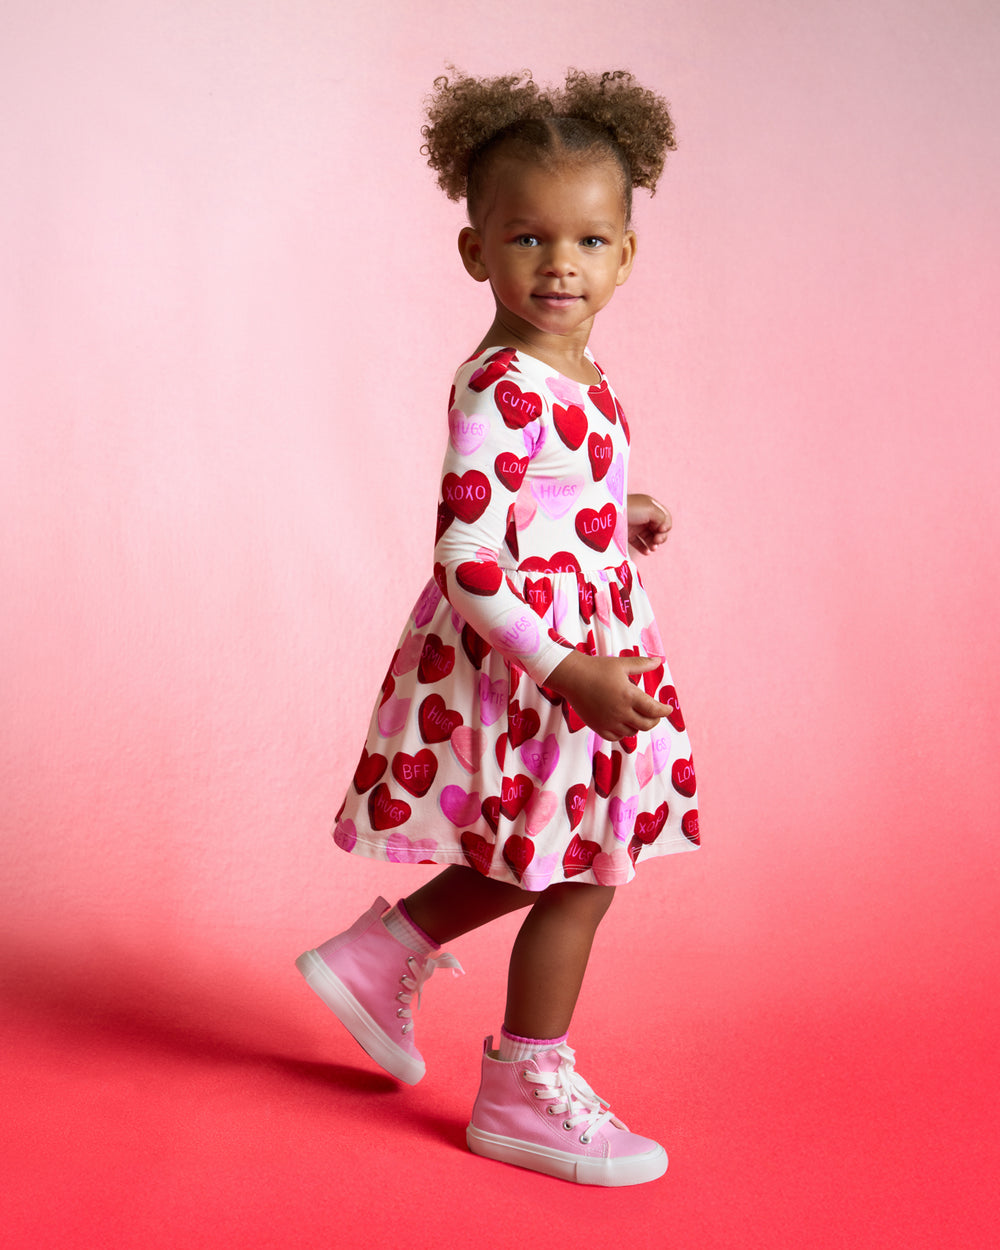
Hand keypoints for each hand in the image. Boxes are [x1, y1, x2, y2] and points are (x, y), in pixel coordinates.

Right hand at [545, 650, 670, 741]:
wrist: (572, 677)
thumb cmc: (597, 668)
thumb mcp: (621, 664)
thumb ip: (642, 664)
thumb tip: (659, 661)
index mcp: (629, 696)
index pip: (654, 710)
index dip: (664, 711)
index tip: (668, 709)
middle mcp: (620, 712)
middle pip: (646, 725)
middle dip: (654, 720)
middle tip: (655, 714)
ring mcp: (609, 722)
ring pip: (632, 732)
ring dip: (638, 726)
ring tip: (637, 716)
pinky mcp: (598, 727)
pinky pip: (616, 737)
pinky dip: (623, 732)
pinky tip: (623, 723)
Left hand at [627, 494, 671, 555]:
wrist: (610, 514)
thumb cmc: (631, 509)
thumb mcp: (651, 509)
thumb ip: (663, 518)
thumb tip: (664, 529)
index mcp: (651, 507)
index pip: (665, 518)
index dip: (666, 525)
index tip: (661, 529)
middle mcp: (645, 516)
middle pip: (659, 529)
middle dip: (661, 536)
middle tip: (657, 541)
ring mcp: (637, 526)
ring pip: (650, 537)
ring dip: (654, 544)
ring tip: (653, 548)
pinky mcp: (628, 534)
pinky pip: (639, 543)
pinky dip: (644, 548)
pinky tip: (647, 552)